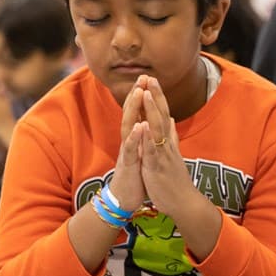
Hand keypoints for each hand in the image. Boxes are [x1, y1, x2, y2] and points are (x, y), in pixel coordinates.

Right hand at [110, 79, 148, 211]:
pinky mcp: (128, 165)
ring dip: (133, 110)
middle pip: (132, 114)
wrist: (126, 198)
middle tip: (143, 76)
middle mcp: (129, 141)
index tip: (150, 78)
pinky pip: (131, 149)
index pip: (139, 113)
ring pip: (129, 127)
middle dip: (136, 95)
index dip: (144, 96)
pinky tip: (139, 126)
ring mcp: (128, 152)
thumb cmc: (136, 175)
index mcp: (136, 138)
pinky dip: (135, 138)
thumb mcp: (143, 153)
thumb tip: (150, 123)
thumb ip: (145, 137)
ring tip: (139, 92)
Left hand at [136, 76, 197, 216]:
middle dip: (155, 96)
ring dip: (152, 109)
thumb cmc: (175, 181)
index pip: (164, 114)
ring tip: (146, 91)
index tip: (152, 80)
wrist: (184, 203)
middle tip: (150, 76)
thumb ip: (171, 136)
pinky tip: (143, 124)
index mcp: (168, 142)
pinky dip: (147, 136)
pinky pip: (152, 149)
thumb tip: (170, 119)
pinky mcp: (157, 166)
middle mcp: (167, 144)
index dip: (158, 97)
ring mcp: (163, 154)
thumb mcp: (172, 154)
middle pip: (162, 115)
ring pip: (157, 128)